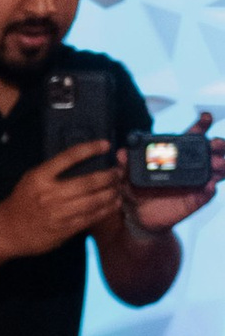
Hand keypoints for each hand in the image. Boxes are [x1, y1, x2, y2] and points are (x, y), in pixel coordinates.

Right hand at [0, 145, 122, 250]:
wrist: (8, 230)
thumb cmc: (22, 202)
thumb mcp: (31, 179)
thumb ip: (53, 170)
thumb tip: (82, 160)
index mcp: (40, 177)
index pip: (69, 157)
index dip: (90, 149)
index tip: (105, 145)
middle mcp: (49, 194)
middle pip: (88, 181)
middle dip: (108, 175)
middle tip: (118, 171)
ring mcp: (58, 213)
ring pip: (93, 201)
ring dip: (111, 193)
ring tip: (119, 187)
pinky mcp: (64, 229)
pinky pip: (90, 218)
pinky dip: (105, 210)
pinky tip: (113, 204)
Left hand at [125, 109, 217, 238]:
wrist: (140, 218)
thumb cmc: (137, 193)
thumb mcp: (128, 179)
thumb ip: (126, 166)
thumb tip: (121, 154)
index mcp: (175, 155)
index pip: (192, 136)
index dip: (200, 125)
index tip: (205, 117)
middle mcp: (190, 166)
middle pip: (209, 150)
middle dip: (216, 144)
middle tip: (215, 144)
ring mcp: (195, 182)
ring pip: (215, 169)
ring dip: (220, 164)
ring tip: (219, 164)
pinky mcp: (195, 199)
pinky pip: (207, 194)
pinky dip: (210, 190)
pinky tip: (210, 186)